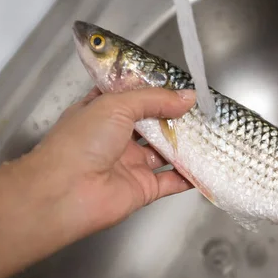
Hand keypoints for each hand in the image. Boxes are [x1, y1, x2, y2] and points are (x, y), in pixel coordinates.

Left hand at [34, 86, 195, 234]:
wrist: (66, 192)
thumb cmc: (81, 142)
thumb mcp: (116, 105)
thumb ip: (154, 99)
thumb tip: (187, 97)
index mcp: (103, 112)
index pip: (133, 97)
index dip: (156, 91)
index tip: (181, 85)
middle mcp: (117, 137)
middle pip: (153, 125)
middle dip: (176, 117)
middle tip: (203, 108)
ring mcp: (131, 164)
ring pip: (165, 152)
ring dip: (186, 145)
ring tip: (211, 133)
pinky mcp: (143, 188)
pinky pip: (171, 181)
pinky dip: (189, 176)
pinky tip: (207, 166)